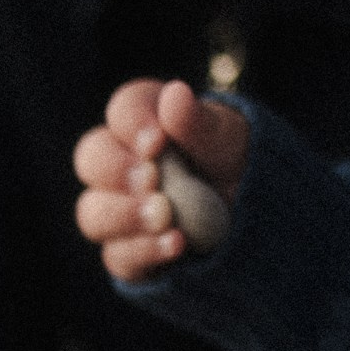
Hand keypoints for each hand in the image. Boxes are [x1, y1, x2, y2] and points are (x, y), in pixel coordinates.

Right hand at [73, 77, 248, 281]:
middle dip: (115, 170)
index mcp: (145, 124)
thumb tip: (175, 94)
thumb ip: (199, 121)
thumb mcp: (230, 140)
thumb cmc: (238, 165)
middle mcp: (121, 165)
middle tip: (150, 180)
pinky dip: (145, 252)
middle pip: (91, 159)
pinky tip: (176, 244)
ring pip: (92, 213)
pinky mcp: (127, 253)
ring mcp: (119, 211)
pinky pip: (118, 257)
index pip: (123, 111)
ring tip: (164, 217)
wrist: (258, 219)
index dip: (132, 124)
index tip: (157, 143)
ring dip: (124, 215)